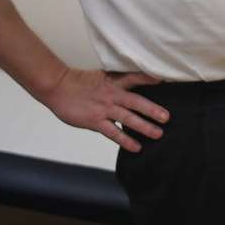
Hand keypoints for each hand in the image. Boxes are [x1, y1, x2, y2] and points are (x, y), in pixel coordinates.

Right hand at [39, 68, 166, 152]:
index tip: (166, 82)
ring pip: (128, 118)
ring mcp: (104, 108)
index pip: (135, 78)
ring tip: (158, 134)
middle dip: (153, 110)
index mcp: (114, 82)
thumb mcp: (101, 77)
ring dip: (144, 126)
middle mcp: (112, 94)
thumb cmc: (78, 82)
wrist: (57, 87)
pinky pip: (113, 132)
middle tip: (167, 118)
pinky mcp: (95, 121)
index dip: (150, 79)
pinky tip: (137, 147)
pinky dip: (126, 140)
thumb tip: (133, 88)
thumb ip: (117, 82)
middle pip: (136, 101)